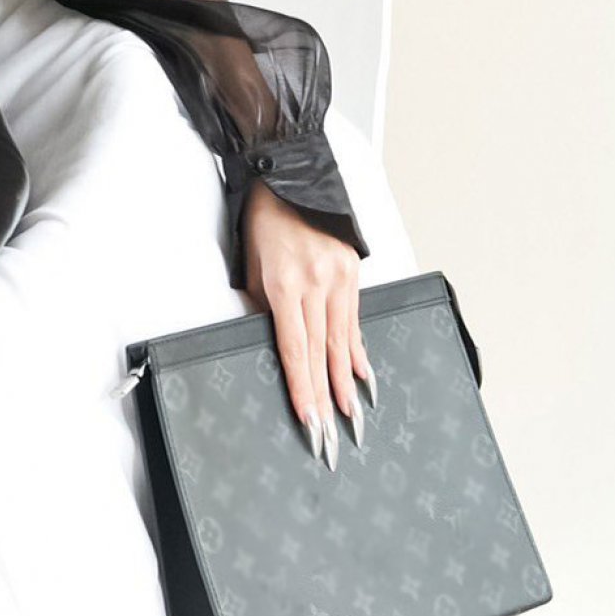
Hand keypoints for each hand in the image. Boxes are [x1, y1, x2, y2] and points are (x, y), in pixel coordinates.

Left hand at [241, 182, 371, 467]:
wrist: (289, 179)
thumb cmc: (262, 224)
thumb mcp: (252, 269)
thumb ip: (266, 310)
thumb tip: (282, 348)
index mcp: (284, 285)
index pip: (295, 350)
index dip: (302, 389)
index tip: (308, 420)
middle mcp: (316, 283)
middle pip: (321, 353)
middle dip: (326, 399)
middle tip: (333, 436)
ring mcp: (339, 277)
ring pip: (342, 340)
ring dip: (346, 382)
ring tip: (352, 416)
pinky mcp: (353, 271)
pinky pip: (354, 320)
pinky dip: (358, 351)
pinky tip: (363, 376)